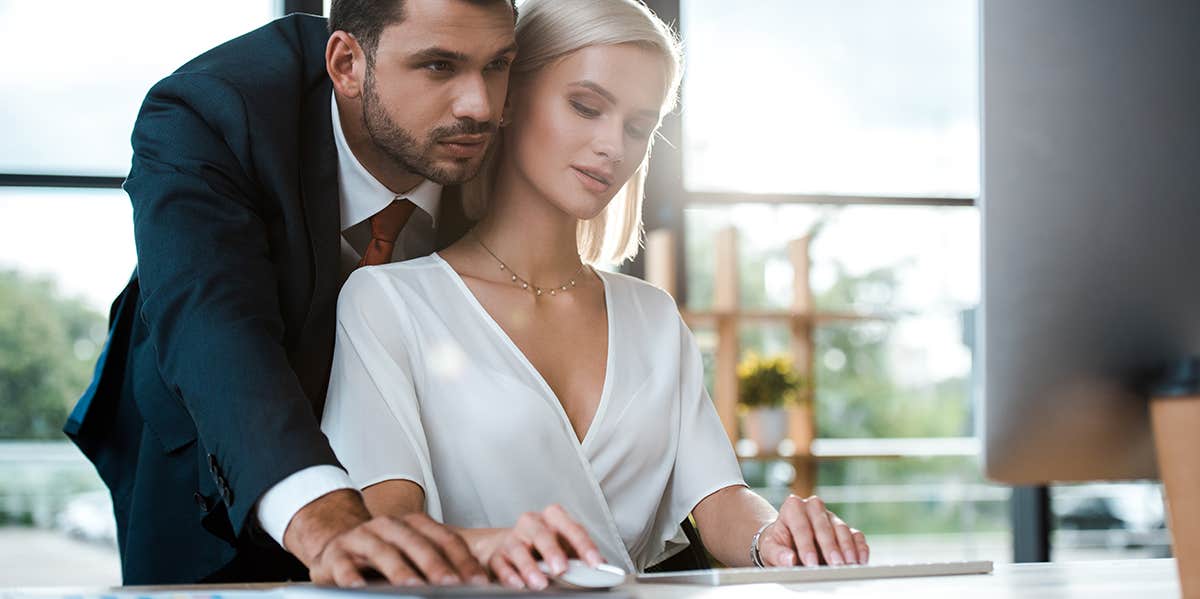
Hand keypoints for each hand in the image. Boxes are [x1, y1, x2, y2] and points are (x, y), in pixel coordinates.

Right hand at [284, 489, 486, 586]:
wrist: (336, 544)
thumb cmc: (383, 553)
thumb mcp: (412, 552)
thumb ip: (438, 564)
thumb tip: (472, 584)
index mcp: (414, 525)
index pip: (445, 539)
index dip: (463, 560)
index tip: (478, 581)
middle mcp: (389, 527)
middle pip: (416, 544)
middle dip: (436, 565)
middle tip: (452, 584)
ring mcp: (362, 538)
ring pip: (383, 552)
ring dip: (400, 571)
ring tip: (413, 586)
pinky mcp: (337, 555)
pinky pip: (345, 566)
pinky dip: (352, 577)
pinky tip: (360, 587)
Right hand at [473, 504, 603, 589]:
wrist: (507, 545)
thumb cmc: (542, 544)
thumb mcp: (563, 545)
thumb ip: (581, 555)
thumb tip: (604, 568)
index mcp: (553, 518)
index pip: (571, 528)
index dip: (585, 546)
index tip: (595, 563)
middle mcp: (532, 524)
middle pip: (542, 534)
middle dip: (552, 551)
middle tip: (562, 569)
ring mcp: (512, 538)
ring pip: (518, 549)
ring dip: (530, 567)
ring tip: (540, 583)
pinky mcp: (496, 555)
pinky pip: (501, 564)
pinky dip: (509, 575)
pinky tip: (518, 584)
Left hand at [756, 494, 867, 566]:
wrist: (787, 544)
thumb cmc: (778, 545)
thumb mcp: (770, 550)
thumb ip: (778, 554)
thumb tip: (789, 560)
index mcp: (793, 507)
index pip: (801, 525)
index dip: (806, 545)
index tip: (810, 562)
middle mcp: (813, 507)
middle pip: (824, 525)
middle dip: (830, 546)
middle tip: (834, 564)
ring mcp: (831, 517)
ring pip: (842, 528)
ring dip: (847, 548)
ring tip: (848, 565)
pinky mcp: (845, 529)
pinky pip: (856, 535)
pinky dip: (859, 548)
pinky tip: (860, 561)